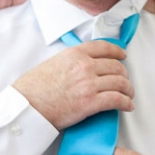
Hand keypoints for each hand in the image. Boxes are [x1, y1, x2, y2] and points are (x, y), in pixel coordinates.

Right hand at [12, 41, 133, 129]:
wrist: (26, 106)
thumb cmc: (34, 88)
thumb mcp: (53, 63)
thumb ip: (71, 61)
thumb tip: (84, 66)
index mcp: (75, 54)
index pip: (104, 48)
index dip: (117, 52)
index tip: (122, 56)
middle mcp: (85, 66)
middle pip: (116, 66)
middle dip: (124, 75)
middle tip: (125, 82)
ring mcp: (89, 84)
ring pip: (120, 83)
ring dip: (128, 90)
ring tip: (128, 95)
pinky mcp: (90, 103)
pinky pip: (117, 100)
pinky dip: (126, 103)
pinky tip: (127, 106)